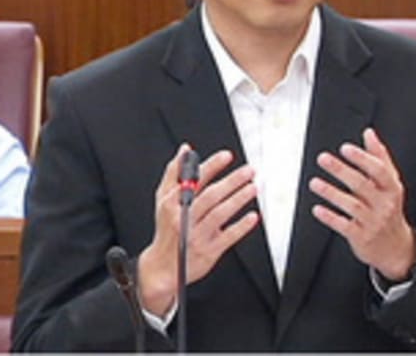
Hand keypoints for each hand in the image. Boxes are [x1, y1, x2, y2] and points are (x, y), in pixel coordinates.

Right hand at [137, 144, 258, 315]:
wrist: (163, 267)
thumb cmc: (167, 228)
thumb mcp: (163, 199)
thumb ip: (174, 172)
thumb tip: (185, 149)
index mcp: (173, 203)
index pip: (194, 180)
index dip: (211, 166)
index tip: (226, 156)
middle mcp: (184, 218)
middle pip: (210, 196)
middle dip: (231, 181)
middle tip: (249, 170)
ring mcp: (197, 235)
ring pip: (220, 214)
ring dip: (238, 199)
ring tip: (253, 187)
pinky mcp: (208, 252)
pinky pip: (227, 237)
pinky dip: (241, 226)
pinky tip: (253, 216)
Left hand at [309, 128, 415, 280]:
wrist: (396, 247)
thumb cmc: (389, 209)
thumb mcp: (390, 183)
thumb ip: (379, 157)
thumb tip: (369, 133)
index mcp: (391, 188)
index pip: (379, 171)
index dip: (362, 158)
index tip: (345, 148)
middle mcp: (384, 204)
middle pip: (362, 185)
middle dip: (341, 170)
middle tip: (323, 158)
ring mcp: (373, 222)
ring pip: (352, 205)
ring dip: (332, 193)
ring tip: (314, 183)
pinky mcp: (362, 237)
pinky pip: (344, 226)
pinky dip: (331, 218)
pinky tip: (317, 209)